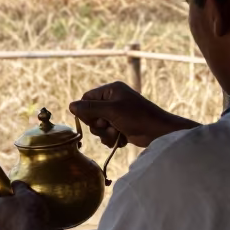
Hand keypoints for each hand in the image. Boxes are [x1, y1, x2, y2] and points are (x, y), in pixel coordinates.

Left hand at [0, 181, 59, 229]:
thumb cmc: (28, 213)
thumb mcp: (26, 193)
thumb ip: (18, 186)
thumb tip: (14, 184)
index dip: (4, 193)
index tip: (15, 193)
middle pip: (3, 213)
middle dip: (14, 210)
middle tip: (27, 207)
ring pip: (12, 227)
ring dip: (22, 224)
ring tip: (40, 222)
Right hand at [70, 81, 199, 148]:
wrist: (158, 132)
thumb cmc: (137, 117)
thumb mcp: (111, 111)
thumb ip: (90, 108)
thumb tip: (71, 106)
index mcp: (111, 90)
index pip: (87, 98)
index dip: (87, 111)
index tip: (94, 119)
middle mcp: (113, 100)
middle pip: (90, 114)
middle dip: (98, 125)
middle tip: (109, 126)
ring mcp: (117, 114)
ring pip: (98, 127)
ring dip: (105, 134)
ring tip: (117, 134)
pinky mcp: (121, 127)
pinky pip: (106, 134)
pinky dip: (112, 139)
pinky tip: (122, 139)